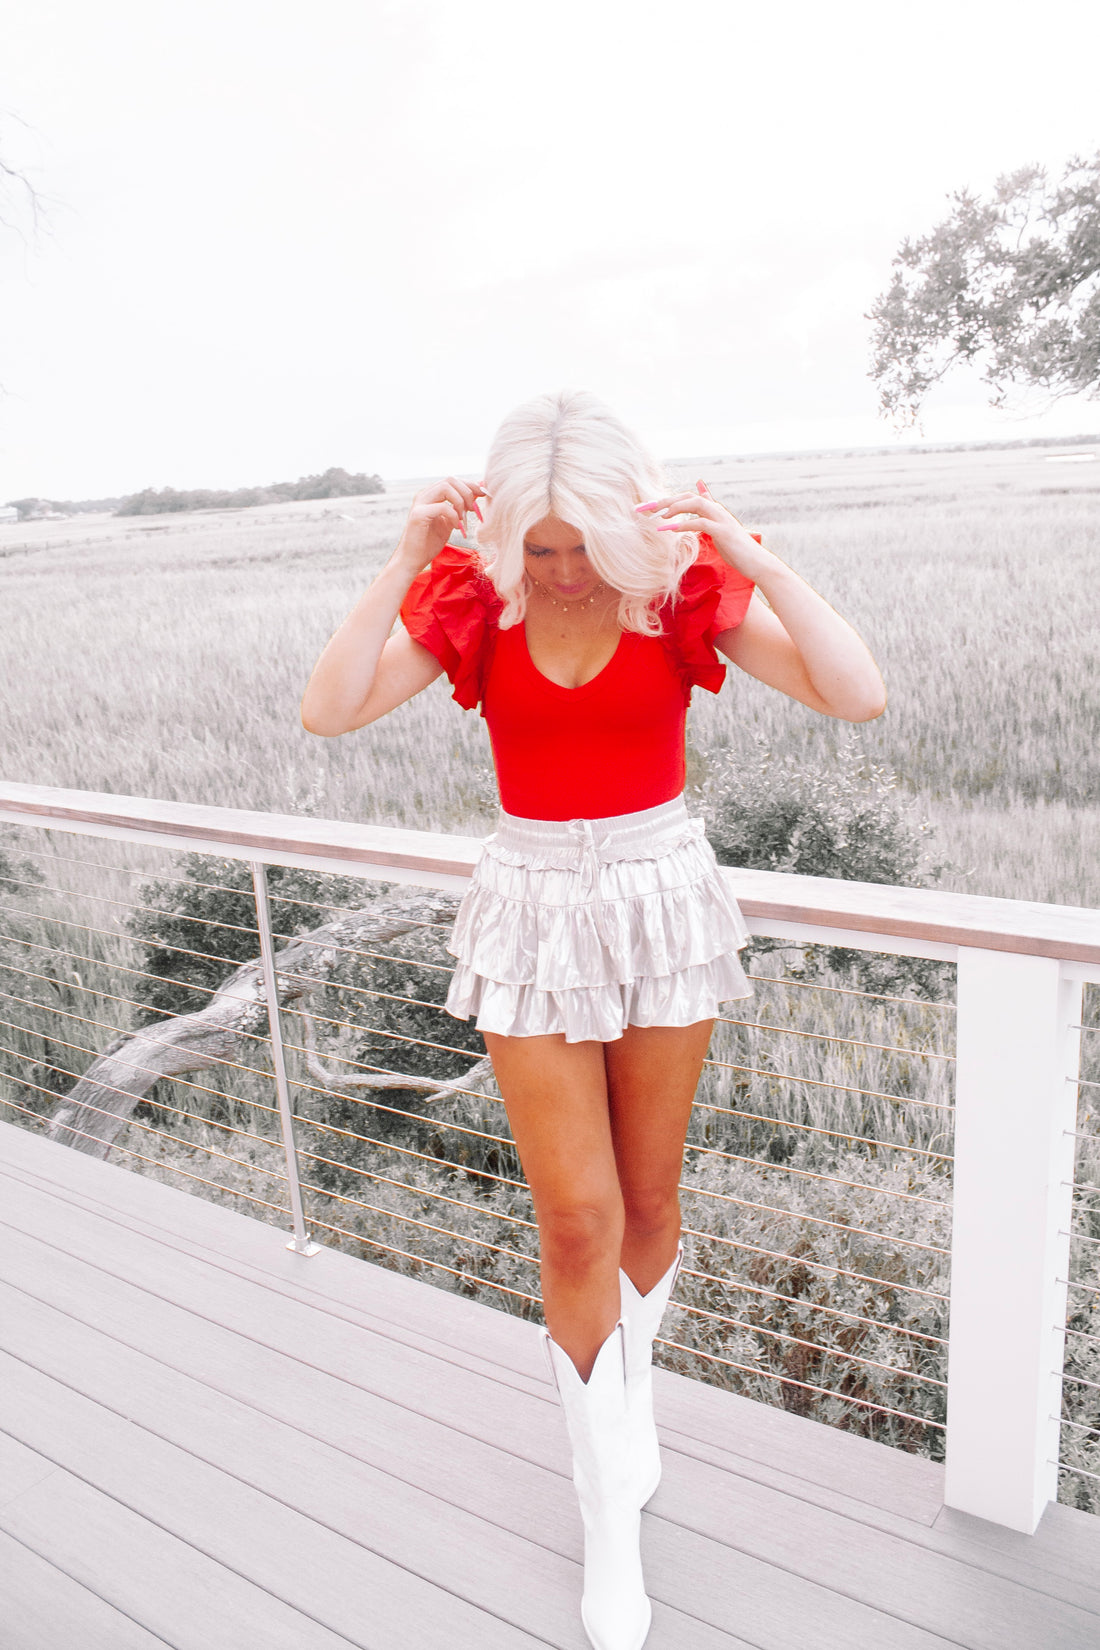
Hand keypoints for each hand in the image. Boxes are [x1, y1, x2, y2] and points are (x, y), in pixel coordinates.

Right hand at [394, 476, 490, 574]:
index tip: (484, 495)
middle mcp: (424, 495)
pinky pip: (442, 507)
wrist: (413, 560)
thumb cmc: (430, 542)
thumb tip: (478, 492)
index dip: (470, 485)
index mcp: (431, 495)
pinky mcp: (418, 515)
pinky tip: (456, 527)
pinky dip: (454, 516)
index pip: (453, 481)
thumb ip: (461, 507)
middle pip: (450, 480)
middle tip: (473, 510)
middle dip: (467, 492)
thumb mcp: (452, 521)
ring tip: (463, 518)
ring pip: (446, 487)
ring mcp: (420, 503)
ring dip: (460, 502)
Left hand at [635, 480, 769, 579]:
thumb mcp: (719, 532)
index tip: (647, 507)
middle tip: (644, 508)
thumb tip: (699, 503)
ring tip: (656, 516)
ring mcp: (721, 519)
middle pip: (687, 496)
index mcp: (713, 510)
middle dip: (665, 500)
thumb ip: (707, 517)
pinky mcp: (723, 531)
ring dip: (673, 507)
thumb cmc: (737, 551)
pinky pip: (700, 522)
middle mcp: (717, 510)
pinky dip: (684, 523)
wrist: (757, 563)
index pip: (686, 497)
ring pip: (694, 503)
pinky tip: (669, 529)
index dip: (667, 500)